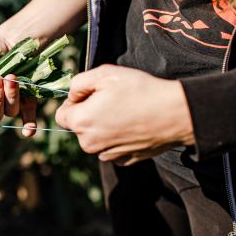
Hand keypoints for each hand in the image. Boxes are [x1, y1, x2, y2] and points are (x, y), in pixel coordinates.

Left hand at [55, 65, 195, 165]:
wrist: (174, 113)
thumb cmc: (139, 90)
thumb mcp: (103, 74)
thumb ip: (77, 83)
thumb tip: (71, 96)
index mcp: (80, 123)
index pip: (61, 115)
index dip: (73, 102)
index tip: (91, 95)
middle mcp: (89, 144)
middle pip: (79, 127)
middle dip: (89, 114)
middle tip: (112, 100)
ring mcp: (107, 155)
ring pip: (95, 138)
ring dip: (103, 126)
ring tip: (126, 112)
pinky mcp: (124, 161)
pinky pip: (112, 148)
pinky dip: (118, 138)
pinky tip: (133, 125)